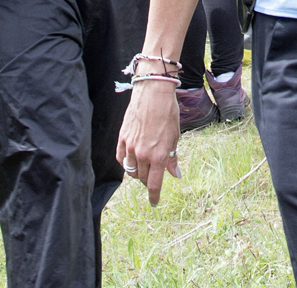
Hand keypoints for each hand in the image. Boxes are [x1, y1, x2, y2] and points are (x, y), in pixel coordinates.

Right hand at [117, 77, 182, 205]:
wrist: (153, 94)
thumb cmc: (168, 113)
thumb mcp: (175, 136)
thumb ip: (172, 158)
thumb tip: (175, 175)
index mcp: (159, 155)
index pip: (154, 183)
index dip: (154, 195)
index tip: (154, 202)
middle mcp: (143, 154)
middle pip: (142, 178)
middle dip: (148, 181)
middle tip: (153, 178)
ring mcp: (130, 147)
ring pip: (131, 170)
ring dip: (137, 173)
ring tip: (144, 168)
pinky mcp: (121, 139)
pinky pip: (121, 159)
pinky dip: (126, 163)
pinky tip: (131, 161)